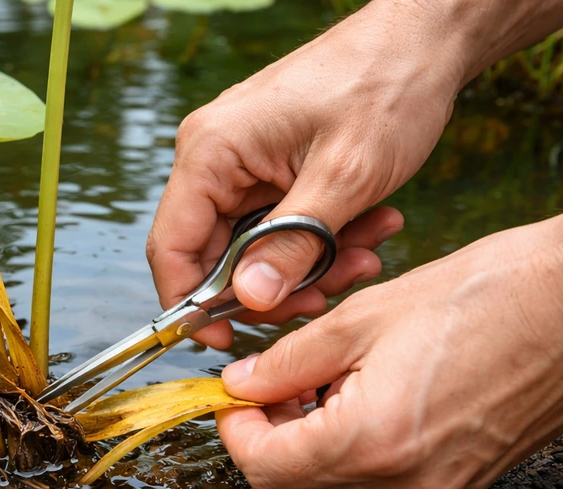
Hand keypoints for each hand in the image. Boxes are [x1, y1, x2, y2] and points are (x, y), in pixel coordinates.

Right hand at [146, 0, 467, 347]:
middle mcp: (214, 157)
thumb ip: (291, 245)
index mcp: (211, 152)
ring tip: (364, 254)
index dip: (191, 305)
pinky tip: (363, 232)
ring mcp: (240, 164)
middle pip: (215, 256)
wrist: (424, 40)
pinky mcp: (267, 169)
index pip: (172, 246)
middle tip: (324, 297)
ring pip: (253, 248)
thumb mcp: (344, 179)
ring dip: (307, 265)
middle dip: (272, 286)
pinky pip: (277, 226)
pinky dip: (316, 241)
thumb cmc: (385, 85)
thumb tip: (248, 300)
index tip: (227, 340)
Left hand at [216, 217, 562, 488]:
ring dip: (308, 441)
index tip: (232, 396)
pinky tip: (361, 395)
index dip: (236, 432)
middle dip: (269, 435)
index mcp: (374, 439)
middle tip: (271, 383)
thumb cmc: (486, 295)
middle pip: (297, 484)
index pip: (267, 469)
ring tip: (320, 380)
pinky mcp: (456, 484)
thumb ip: (290, 360)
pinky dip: (350, 447)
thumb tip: (242, 384)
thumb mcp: (366, 316)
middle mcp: (405, 482)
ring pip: (334, 485)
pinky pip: (377, 480)